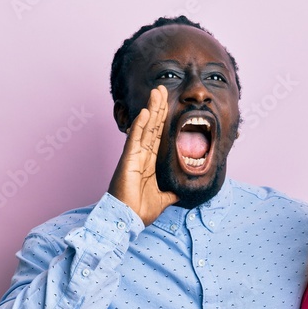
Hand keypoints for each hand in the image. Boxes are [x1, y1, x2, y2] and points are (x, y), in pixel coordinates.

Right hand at [107, 86, 177, 224]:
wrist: (128, 220)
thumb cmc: (140, 210)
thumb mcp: (163, 199)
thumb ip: (170, 192)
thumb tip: (179, 192)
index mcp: (148, 162)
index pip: (157, 135)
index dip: (162, 119)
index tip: (167, 103)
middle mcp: (140, 155)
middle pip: (151, 126)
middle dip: (157, 107)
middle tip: (162, 89)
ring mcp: (133, 156)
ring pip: (144, 128)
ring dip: (151, 109)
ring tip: (156, 92)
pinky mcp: (128, 161)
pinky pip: (135, 139)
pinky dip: (140, 125)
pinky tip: (145, 112)